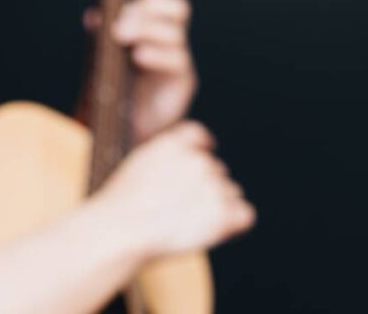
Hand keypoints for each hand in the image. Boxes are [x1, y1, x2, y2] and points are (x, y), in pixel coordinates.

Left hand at [84, 0, 196, 139]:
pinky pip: (176, 58)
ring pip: (174, 31)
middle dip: (148, 10)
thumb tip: (93, 15)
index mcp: (150, 27)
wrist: (128, 130)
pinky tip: (138, 58)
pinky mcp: (183, 80)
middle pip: (176, 6)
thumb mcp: (103, 61)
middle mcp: (168, 39)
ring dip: (146, 31)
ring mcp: (179, 58)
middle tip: (120, 28)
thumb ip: (101, 39)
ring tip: (124, 42)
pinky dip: (155, 54)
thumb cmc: (117, 91)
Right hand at [92, 121, 254, 259]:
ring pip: (231, 193)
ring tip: (187, 223)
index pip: (200, 136)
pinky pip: (245, 215)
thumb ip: (167, 157)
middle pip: (217, 171)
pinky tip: (214, 231)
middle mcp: (198, 160)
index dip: (202, 150)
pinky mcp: (224, 213)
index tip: (198, 165)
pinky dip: (234, 224)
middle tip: (180, 209)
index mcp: (174, 144)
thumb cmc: (123, 204)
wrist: (124, 228)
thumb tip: (186, 164)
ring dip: (218, 207)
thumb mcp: (139, 165)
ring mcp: (213, 186)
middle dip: (205, 188)